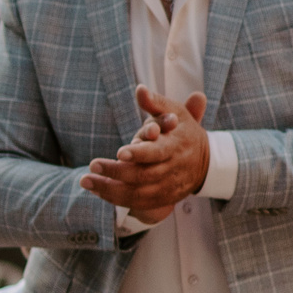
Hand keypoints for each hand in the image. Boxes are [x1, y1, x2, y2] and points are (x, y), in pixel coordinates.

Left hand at [80, 86, 209, 223]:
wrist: (207, 162)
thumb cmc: (182, 131)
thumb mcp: (175, 112)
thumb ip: (155, 103)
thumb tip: (140, 89)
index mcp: (176, 146)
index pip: (157, 152)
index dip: (139, 153)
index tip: (119, 152)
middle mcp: (173, 169)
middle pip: (143, 175)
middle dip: (115, 172)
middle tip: (92, 165)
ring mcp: (168, 187)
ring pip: (137, 193)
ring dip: (109, 189)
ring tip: (85, 180)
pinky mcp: (162, 199)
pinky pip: (138, 203)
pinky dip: (116, 199)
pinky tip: (97, 191)